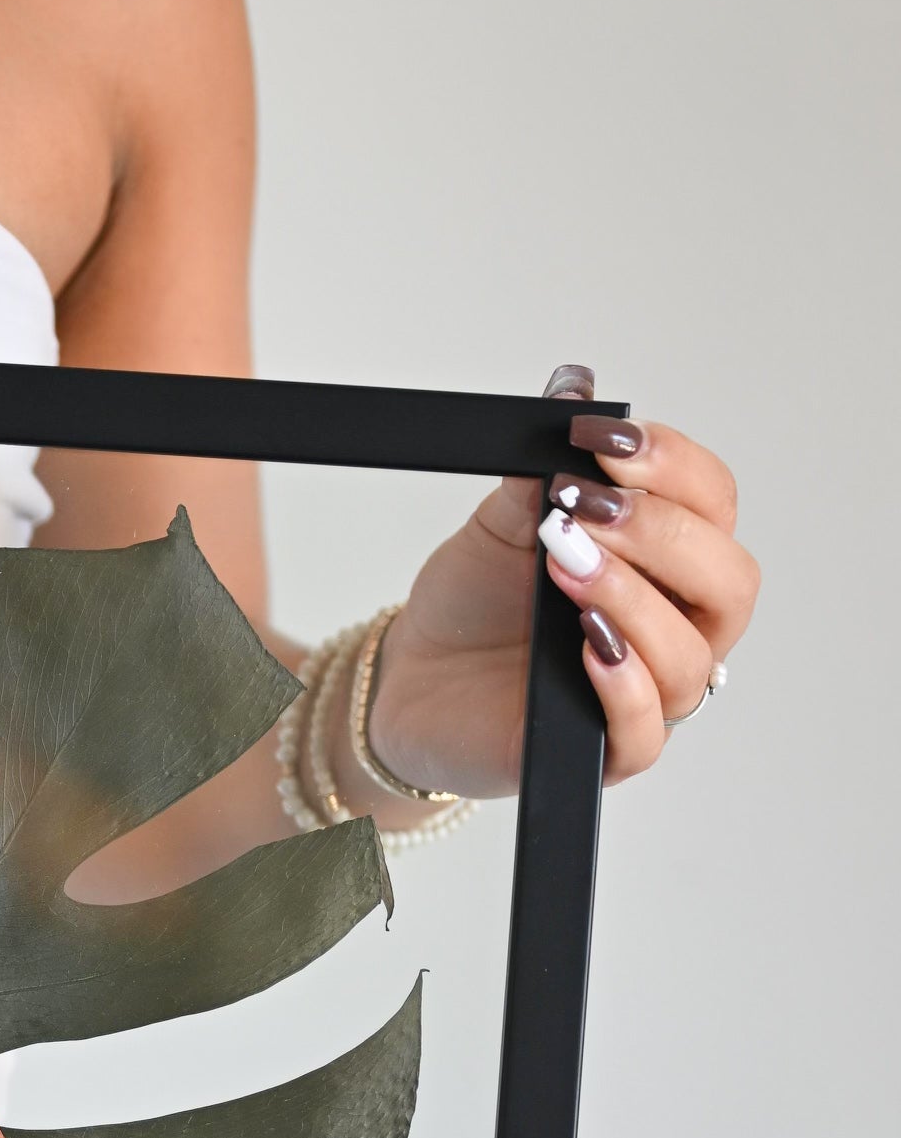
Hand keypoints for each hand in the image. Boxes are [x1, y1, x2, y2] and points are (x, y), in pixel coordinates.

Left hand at [364, 373, 758, 795]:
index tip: (604, 440)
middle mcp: (677, 624)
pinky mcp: (604, 751)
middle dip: (662, 535)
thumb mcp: (502, 523)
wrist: (409, 676)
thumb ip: (543, 469)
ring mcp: (648, 691)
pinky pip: (646, 730)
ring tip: (564, 567)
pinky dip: (623, 684)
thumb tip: (573, 386)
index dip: (672, 466)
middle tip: (584, 508)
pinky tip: (585, 646)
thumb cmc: (473, 602)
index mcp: (669, 558)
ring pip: (690, 656)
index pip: (713, 504)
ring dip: (632, 601)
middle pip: (727, 580)